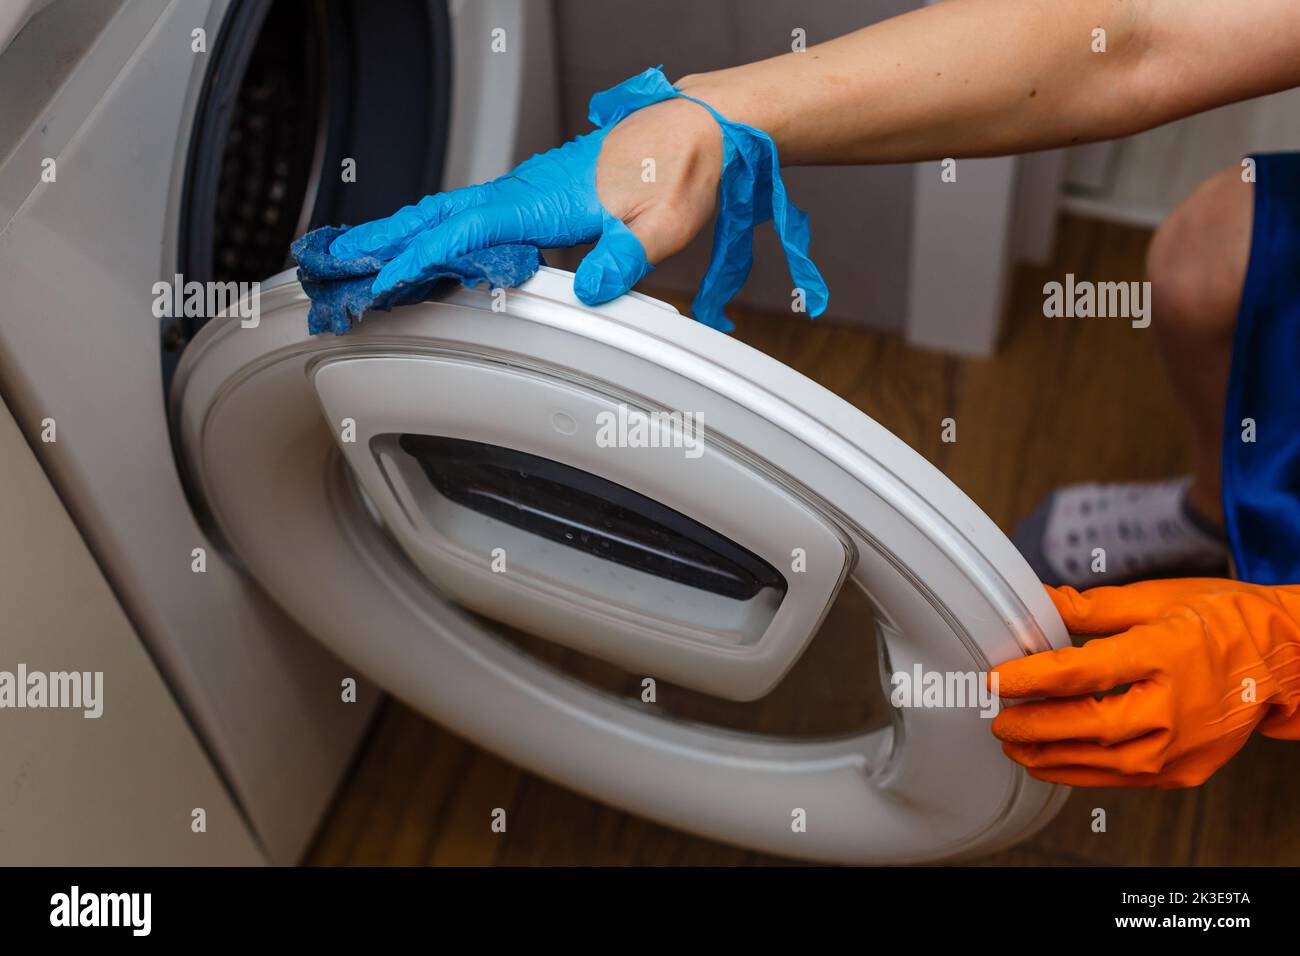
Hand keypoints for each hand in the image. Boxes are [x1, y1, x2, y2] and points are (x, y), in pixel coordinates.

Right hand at [329, 95, 721, 305]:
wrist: (702, 129)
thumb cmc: (683, 168)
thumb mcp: (663, 223)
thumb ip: (625, 257)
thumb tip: (593, 289)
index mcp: (544, 197)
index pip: (463, 228)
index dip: (417, 256)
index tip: (377, 281)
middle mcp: (526, 189)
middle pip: (436, 214)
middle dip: (379, 240)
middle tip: (329, 264)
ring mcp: (528, 191)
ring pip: (447, 211)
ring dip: (397, 234)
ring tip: (354, 259)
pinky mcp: (538, 196)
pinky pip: (471, 213)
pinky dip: (433, 229)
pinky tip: (423, 246)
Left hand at [991, 579, 1299, 786]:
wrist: (1287, 658)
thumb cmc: (1226, 621)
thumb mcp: (1155, 598)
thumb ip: (1090, 606)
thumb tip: (1036, 599)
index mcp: (1164, 653)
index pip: (1082, 671)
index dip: (1032, 677)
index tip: (997, 679)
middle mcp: (1174, 707)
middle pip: (1089, 725)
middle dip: (1035, 725)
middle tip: (998, 720)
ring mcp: (1182, 746)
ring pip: (1103, 761)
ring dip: (1050, 756)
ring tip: (1014, 743)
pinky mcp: (1184, 770)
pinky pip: (1123, 778)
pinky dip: (1081, 772)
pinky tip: (1051, 761)